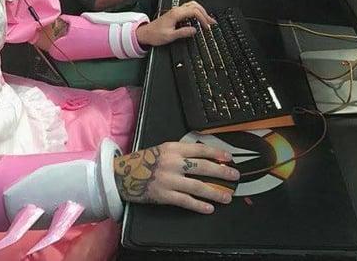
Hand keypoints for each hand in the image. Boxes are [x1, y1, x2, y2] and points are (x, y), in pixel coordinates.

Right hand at [113, 142, 239, 213]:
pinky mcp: (164, 195)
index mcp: (173, 148)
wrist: (122, 174)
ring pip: (198, 186)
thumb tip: (204, 157)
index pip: (200, 149)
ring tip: (227, 197)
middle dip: (222, 172)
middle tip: (234, 176)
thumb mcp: (162, 149)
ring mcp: (169, 179)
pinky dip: (199, 205)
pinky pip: (186, 201)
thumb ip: (181, 152)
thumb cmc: (144, 161)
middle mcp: (172, 163)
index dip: (216, 153)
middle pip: (203, 167)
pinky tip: (209, 208)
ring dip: (215, 192)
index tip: (229, 158)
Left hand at [136, 1, 214, 46]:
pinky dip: (196, 12)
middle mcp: (176, 10)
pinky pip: (188, 9)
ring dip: (201, 11)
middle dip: (205, 13)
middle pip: (195, 6)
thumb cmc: (155, 34)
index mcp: (176, 14)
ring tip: (207, 19)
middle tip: (211, 22)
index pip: (194, 11)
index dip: (203, 18)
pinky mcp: (175, 14)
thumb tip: (194, 30)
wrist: (145, 33)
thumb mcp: (170, 36)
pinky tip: (199, 18)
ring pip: (192, 5)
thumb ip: (183, 33)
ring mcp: (176, 11)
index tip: (206, 26)